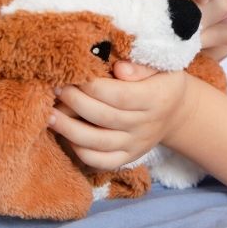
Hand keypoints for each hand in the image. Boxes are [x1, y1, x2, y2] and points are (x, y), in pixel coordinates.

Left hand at [48, 61, 188, 171]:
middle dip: (75, 102)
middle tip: (55, 88)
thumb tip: (118, 68)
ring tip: (50, 114)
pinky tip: (65, 134)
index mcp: (156, 99)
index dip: (94, 87)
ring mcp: (136, 145)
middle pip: (105, 118)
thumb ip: (140, 66)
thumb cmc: (162, 81)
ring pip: (98, 142)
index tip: (73, 74)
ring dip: (69, 129)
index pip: (120, 96)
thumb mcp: (162, 66)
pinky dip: (79, 150)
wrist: (176, 112)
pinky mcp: (127, 158)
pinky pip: (100, 161)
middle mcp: (146, 126)